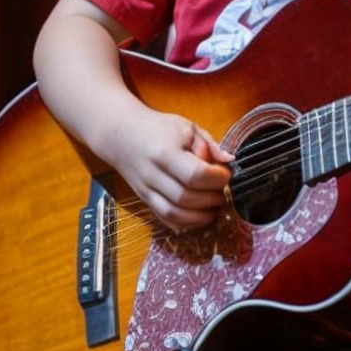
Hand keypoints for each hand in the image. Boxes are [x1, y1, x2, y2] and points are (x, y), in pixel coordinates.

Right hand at [115, 110, 231, 231]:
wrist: (120, 135)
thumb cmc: (156, 128)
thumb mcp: (186, 127)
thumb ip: (209, 144)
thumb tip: (229, 161)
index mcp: (165, 153)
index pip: (194, 174)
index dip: (216, 178)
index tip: (225, 174)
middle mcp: (152, 175)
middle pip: (186, 197)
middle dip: (211, 199)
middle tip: (222, 191)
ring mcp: (146, 191)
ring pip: (174, 214)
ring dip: (200, 216)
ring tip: (215, 207)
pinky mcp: (145, 200)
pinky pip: (166, 219)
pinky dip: (186, 223)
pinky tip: (199, 215)